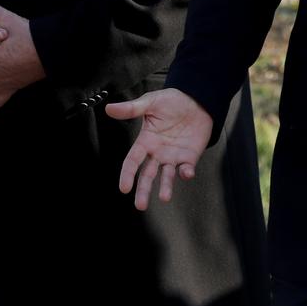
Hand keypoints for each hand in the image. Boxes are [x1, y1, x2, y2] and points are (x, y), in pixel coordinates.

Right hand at [107, 89, 213, 209]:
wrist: (197, 99)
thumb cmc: (172, 101)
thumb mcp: (151, 102)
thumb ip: (132, 109)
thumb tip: (109, 108)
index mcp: (145, 141)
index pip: (132, 161)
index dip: (127, 174)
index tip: (124, 188)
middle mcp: (157, 152)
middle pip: (147, 175)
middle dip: (143, 191)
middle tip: (140, 206)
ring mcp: (173, 156)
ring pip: (166, 176)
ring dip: (165, 187)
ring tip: (164, 197)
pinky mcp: (189, 156)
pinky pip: (186, 168)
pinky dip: (186, 173)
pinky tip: (186, 173)